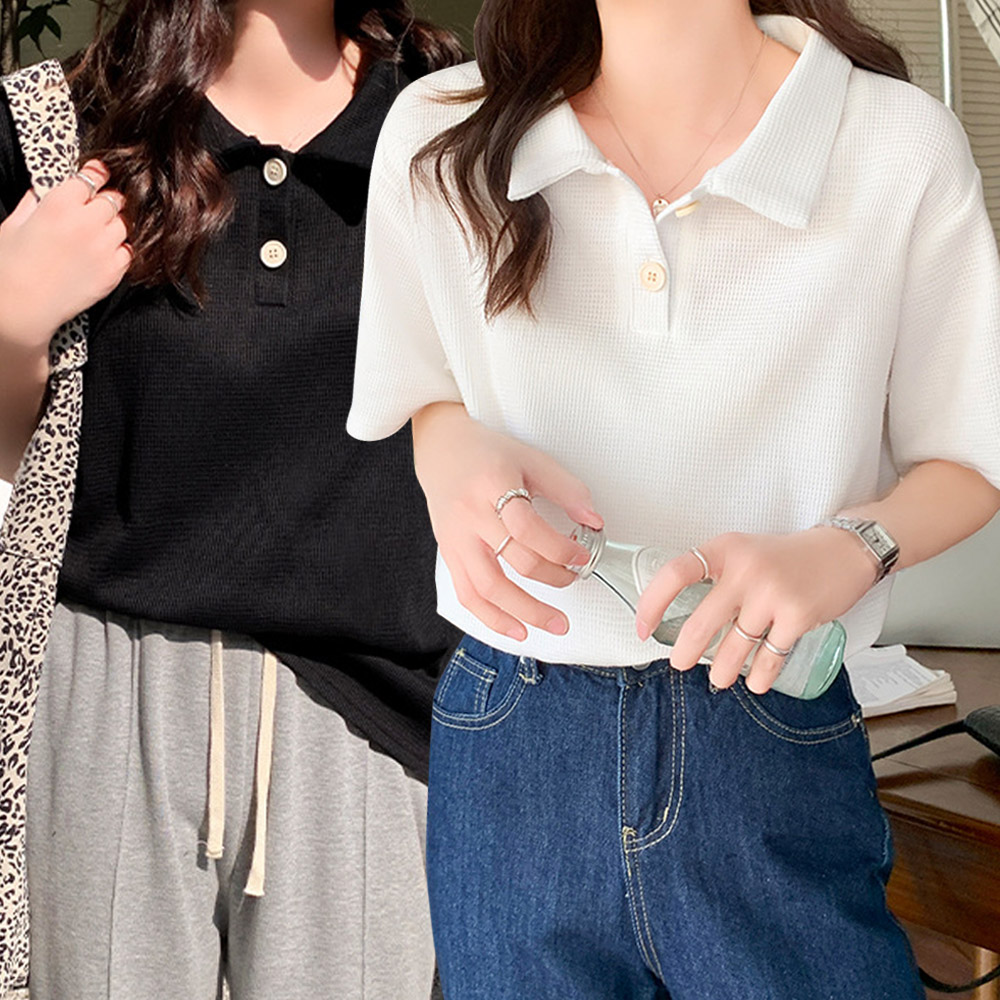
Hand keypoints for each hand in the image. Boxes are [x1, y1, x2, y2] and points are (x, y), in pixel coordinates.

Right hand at [0, 161, 130, 350]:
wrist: (23, 306)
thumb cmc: (12, 265)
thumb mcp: (15, 223)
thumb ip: (34, 201)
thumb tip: (46, 189)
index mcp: (59, 204)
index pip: (93, 177)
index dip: (97, 174)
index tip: (100, 174)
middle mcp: (87, 223)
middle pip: (114, 199)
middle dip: (107, 201)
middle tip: (97, 209)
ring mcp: (104, 248)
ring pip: (125, 224)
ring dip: (115, 225)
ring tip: (98, 234)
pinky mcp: (113, 271)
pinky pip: (129, 252)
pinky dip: (120, 249)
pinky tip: (104, 254)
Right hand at [412, 402, 603, 640]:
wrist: (441, 451)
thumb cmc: (488, 454)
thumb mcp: (531, 458)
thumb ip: (566, 488)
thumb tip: (594, 522)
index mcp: (492, 485)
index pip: (528, 528)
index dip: (560, 548)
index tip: (583, 554)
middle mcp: (470, 516)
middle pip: (514, 562)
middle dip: (553, 578)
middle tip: (575, 579)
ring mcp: (455, 539)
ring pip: (488, 588)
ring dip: (525, 612)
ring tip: (556, 624)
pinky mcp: (448, 555)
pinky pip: (467, 596)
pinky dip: (493, 619)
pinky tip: (518, 630)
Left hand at [634, 528, 876, 693]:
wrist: (843, 551)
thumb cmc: (786, 556)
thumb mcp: (744, 550)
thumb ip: (716, 575)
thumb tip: (681, 612)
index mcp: (725, 549)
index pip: (675, 573)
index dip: (652, 603)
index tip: (643, 626)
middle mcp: (746, 570)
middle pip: (701, 622)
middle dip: (686, 652)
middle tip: (680, 663)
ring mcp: (772, 594)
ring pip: (734, 646)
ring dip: (723, 671)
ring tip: (719, 679)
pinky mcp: (798, 616)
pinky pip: (770, 655)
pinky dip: (761, 675)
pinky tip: (756, 682)